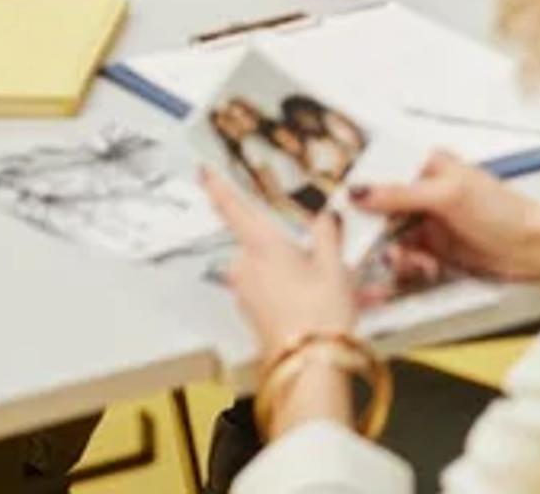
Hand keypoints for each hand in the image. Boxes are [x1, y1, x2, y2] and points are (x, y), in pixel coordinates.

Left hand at [202, 166, 363, 353]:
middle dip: (287, 243)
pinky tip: (313, 301)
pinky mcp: (251, 314)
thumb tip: (327, 216)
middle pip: (260, 240)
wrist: (309, 368)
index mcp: (262, 245)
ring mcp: (245, 293)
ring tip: (324, 283)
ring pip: (267, 266)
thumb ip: (328, 234)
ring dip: (289, 268)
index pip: (233, 208)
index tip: (204, 170)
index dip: (218, 186)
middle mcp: (245, 267)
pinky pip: (269, 289)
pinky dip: (288, 289)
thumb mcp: (335, 266)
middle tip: (318, 256)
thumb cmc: (321, 317)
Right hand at [353, 152, 539, 296]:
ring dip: (395, 253)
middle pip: (378, 209)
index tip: (334, 202)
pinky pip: (405, 257)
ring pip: (388, 238)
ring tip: (414, 261)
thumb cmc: (500, 210)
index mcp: (427, 165)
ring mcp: (426, 221)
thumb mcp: (447, 195)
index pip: (382, 170)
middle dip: (373, 231)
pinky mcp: (432, 248)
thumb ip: (401, 193)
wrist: (532, 248)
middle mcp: (422, 191)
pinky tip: (427, 268)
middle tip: (368, 246)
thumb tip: (359, 191)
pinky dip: (410, 265)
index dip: (357, 186)